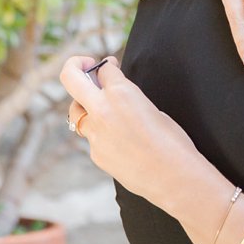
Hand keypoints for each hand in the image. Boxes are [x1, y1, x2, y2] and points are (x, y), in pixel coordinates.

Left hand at [60, 55, 211, 213]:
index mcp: (121, 93)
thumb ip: (128, 96)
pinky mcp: (95, 154)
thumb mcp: (151, 108)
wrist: (174, 177)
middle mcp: (102, 110)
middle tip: (85, 65)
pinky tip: (119, 139)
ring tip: (100, 106)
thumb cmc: (172, 141)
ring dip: (84, 104)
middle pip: (70, 78)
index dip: (108, 66)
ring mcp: (95, 134)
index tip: (109, 67)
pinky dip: (100, 132)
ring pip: (75, 112)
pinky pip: (91, 136)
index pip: (104, 69)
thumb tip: (115, 89)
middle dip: (75, 66)